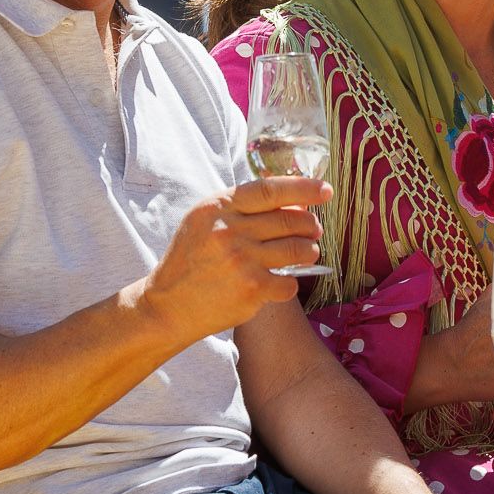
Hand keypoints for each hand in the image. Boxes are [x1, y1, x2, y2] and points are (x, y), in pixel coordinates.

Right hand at [137, 177, 330, 342]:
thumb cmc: (193, 260)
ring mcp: (242, 261)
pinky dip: (289, 283)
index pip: (270, 190)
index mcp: (219, 207)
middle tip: (314, 230)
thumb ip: (244, 208)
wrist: (169, 305)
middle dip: (310, 225)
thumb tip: (297, 203)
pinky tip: (278, 282)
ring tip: (305, 253)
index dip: (303, 188)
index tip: (325, 190)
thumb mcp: (207, 221)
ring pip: (298, 249)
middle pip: (291, 220)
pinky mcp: (251, 289)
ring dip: (308, 251)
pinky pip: (290, 282)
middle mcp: (230, 231)